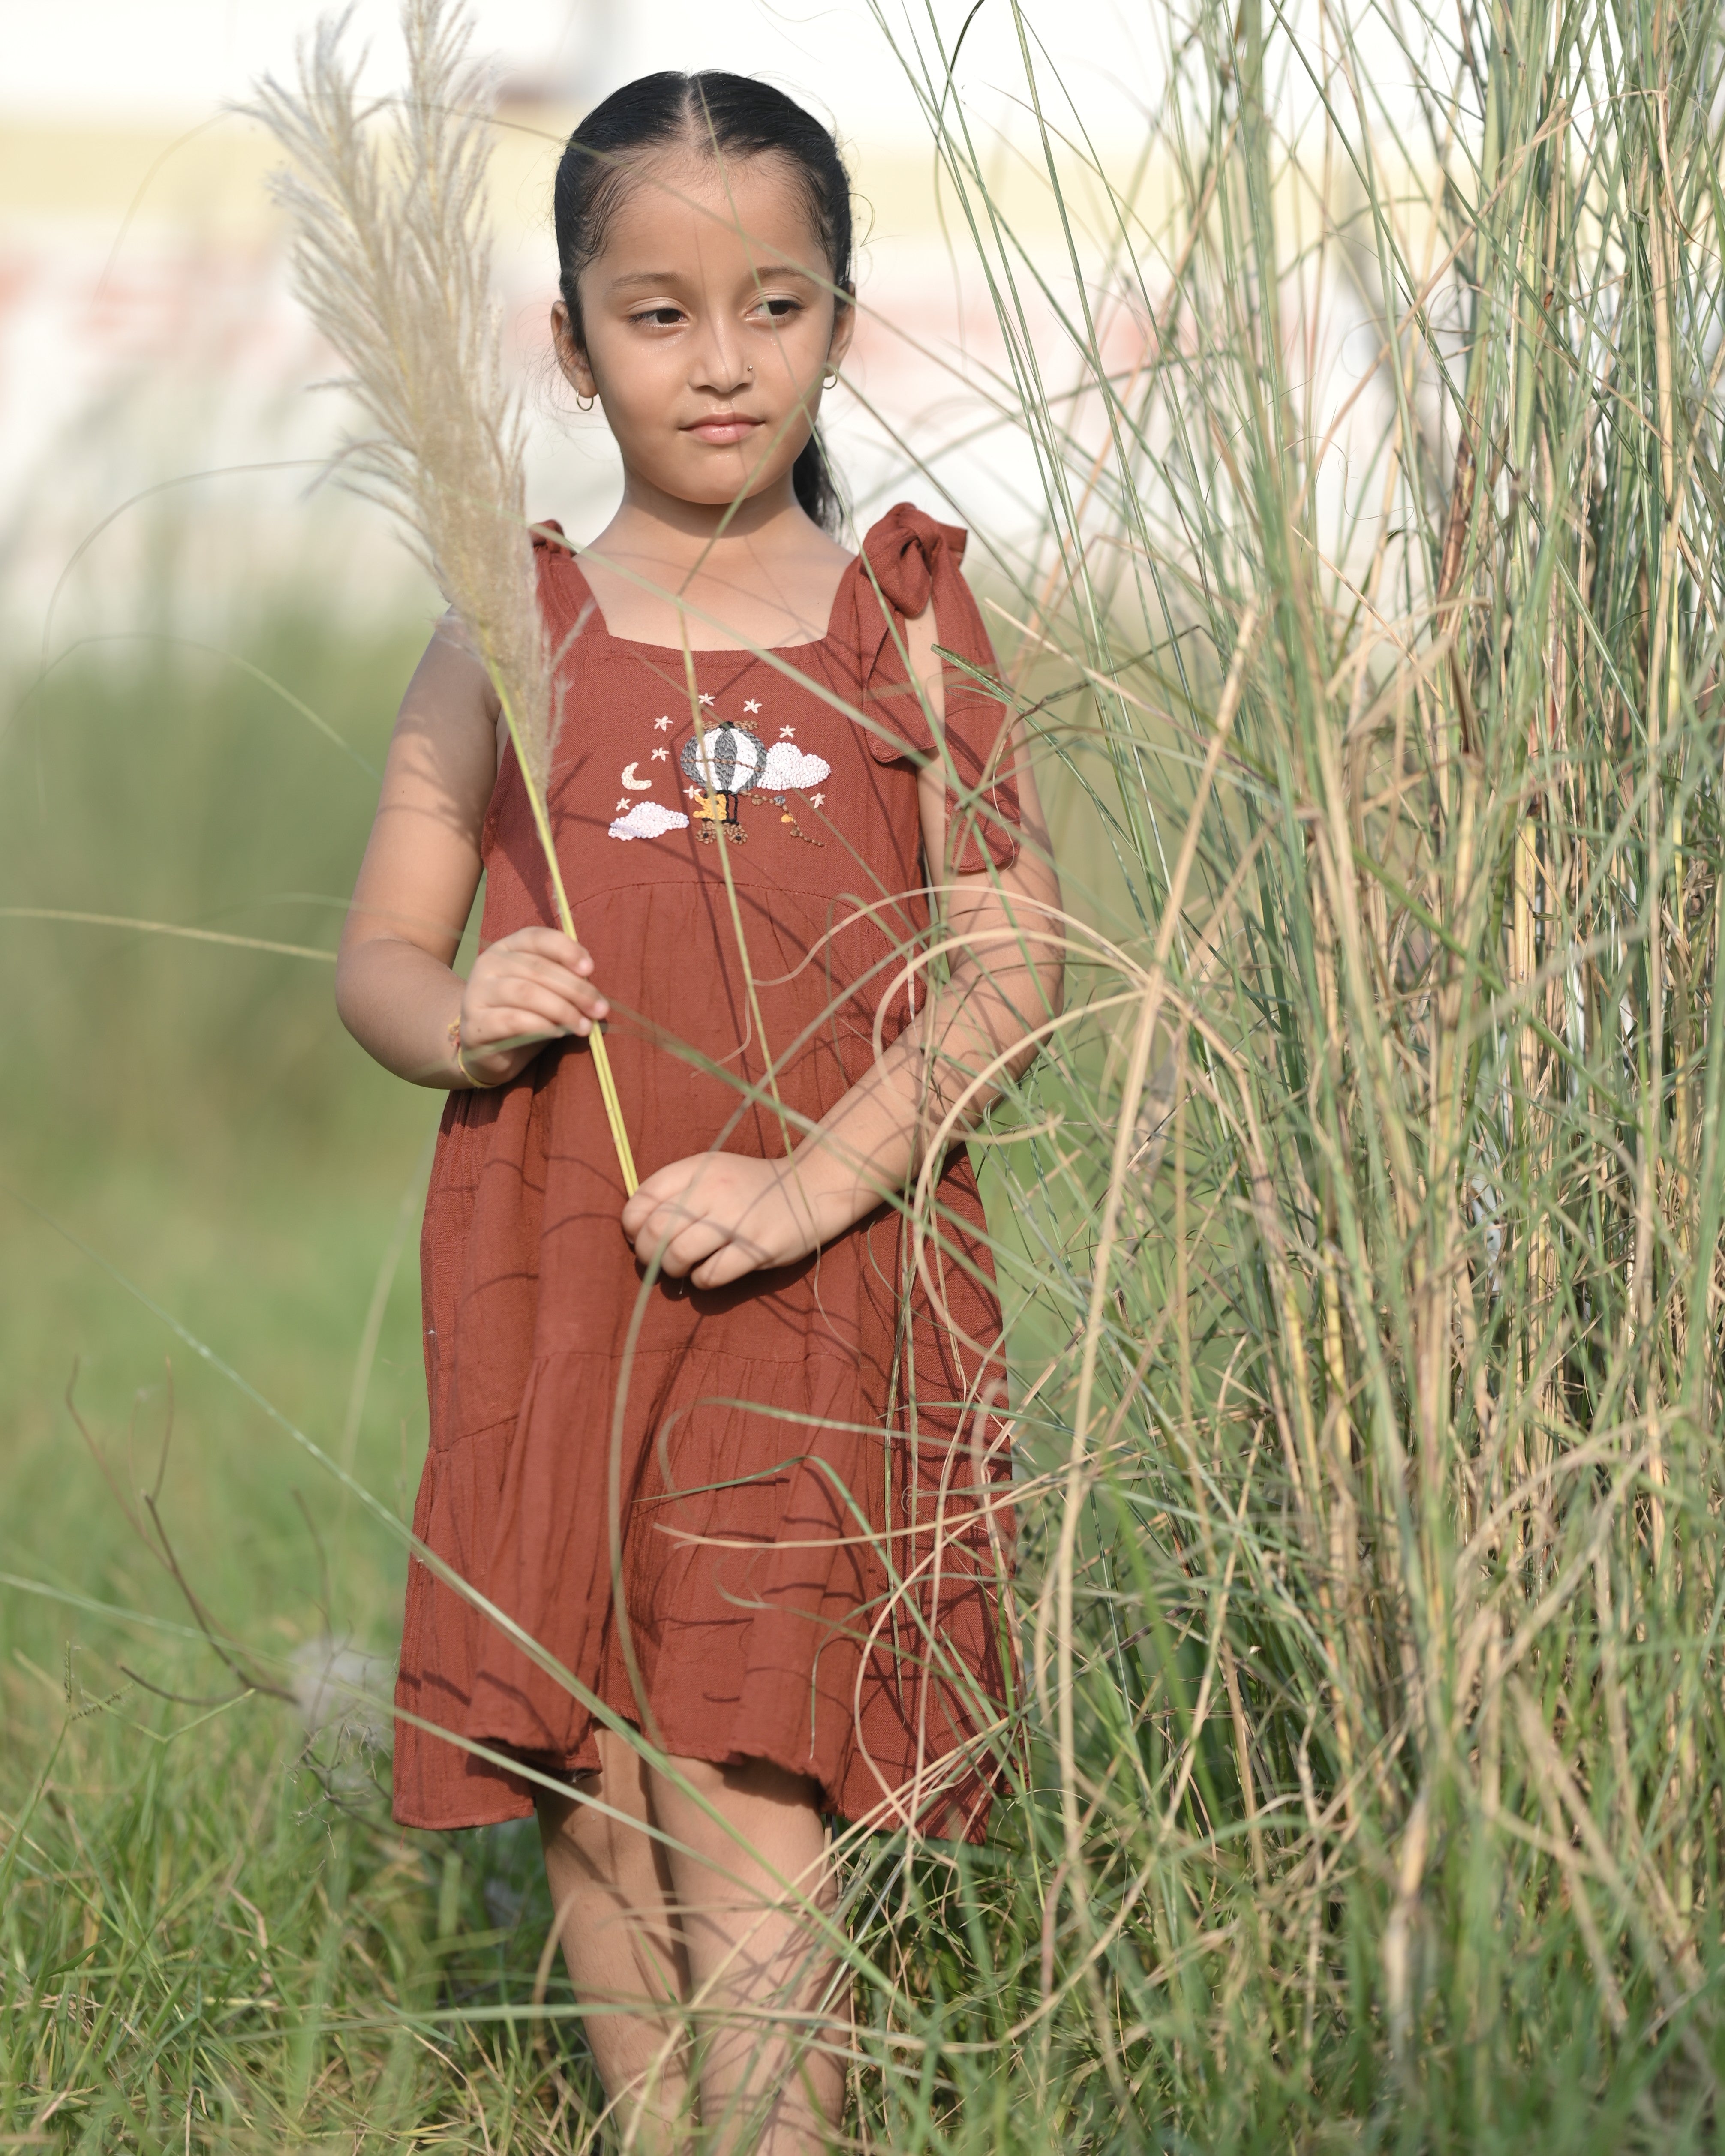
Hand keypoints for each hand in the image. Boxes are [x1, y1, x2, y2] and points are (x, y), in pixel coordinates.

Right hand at [457, 926, 607, 1084]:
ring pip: (526, 993)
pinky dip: (542, 1026)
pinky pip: (513, 1020)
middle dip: (575, 989)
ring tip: (584, 1026)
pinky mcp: (476, 1024)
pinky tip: (559, 1033)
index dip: (565, 949)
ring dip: (563, 1009)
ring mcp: (477, 993)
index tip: (590, 968)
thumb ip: (565, 982)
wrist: (489, 1051)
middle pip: (537, 968)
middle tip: (600, 1009)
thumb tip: (593, 989)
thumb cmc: (525, 1015)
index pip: (536, 937)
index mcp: (507, 948)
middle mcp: (488, 964)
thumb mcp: (547, 992)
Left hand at [620, 1151, 839, 1289]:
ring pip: (678, 1255)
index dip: (632, 1224)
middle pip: (656, 1230)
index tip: (638, 1235)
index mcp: (699, 1168)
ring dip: (672, 1269)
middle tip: (658, 1260)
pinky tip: (710, 1272)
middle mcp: (715, 1190)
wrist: (810, 1189)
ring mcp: (738, 1220)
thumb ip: (675, 1191)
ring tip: (683, 1268)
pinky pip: (710, 1275)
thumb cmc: (751, 1187)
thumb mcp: (712, 1173)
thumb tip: (635, 1229)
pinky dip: (702, 1280)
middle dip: (647, 1253)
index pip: (644, 1198)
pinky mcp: (757, 1248)